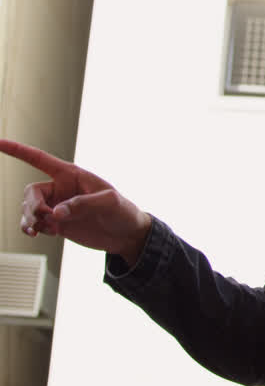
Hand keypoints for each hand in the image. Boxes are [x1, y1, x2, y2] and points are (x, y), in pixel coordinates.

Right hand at [0, 139, 150, 265]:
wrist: (127, 235)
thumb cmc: (124, 212)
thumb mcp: (111, 203)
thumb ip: (84, 204)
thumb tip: (56, 213)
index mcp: (72, 175)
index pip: (39, 159)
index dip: (17, 150)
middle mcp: (61, 189)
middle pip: (30, 193)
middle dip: (33, 207)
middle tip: (47, 219)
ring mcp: (57, 206)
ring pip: (29, 209)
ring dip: (31, 220)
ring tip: (44, 230)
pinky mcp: (56, 223)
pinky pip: (34, 223)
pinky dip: (33, 229)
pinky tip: (44, 233)